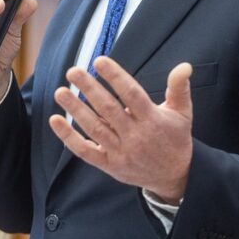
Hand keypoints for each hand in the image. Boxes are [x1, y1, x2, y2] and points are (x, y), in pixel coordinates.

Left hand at [49, 57, 192, 202]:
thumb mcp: (182, 113)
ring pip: (95, 128)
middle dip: (90, 89)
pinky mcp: (109, 165)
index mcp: (153, 120)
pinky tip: (55, 121)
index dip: (115, 77)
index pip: (132, 94)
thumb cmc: (175, 139)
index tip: (99, 61)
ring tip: (60, 92)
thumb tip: (184, 65)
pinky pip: (86, 151)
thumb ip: (179, 88)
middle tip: (73, 71)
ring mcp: (121, 152)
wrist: (175, 178)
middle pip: (109, 110)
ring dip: (75, 110)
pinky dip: (69, 138)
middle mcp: (135, 136)